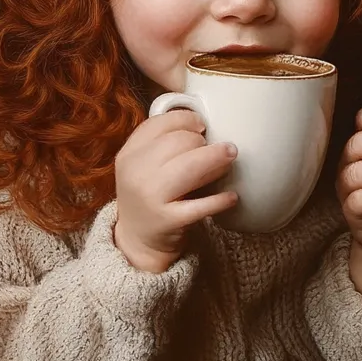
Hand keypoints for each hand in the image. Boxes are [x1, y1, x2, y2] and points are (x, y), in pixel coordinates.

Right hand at [114, 109, 237, 273]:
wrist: (138, 240)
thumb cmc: (150, 193)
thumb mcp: (143, 165)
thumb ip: (162, 142)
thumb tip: (203, 123)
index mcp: (129, 154)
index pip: (159, 123)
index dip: (187, 120)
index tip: (203, 126)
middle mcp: (136, 173)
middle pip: (179, 141)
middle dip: (203, 143)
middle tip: (218, 150)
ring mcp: (150, 197)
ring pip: (190, 166)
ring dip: (217, 158)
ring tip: (231, 157)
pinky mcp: (168, 220)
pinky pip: (201, 205)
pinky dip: (221, 199)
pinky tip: (232, 196)